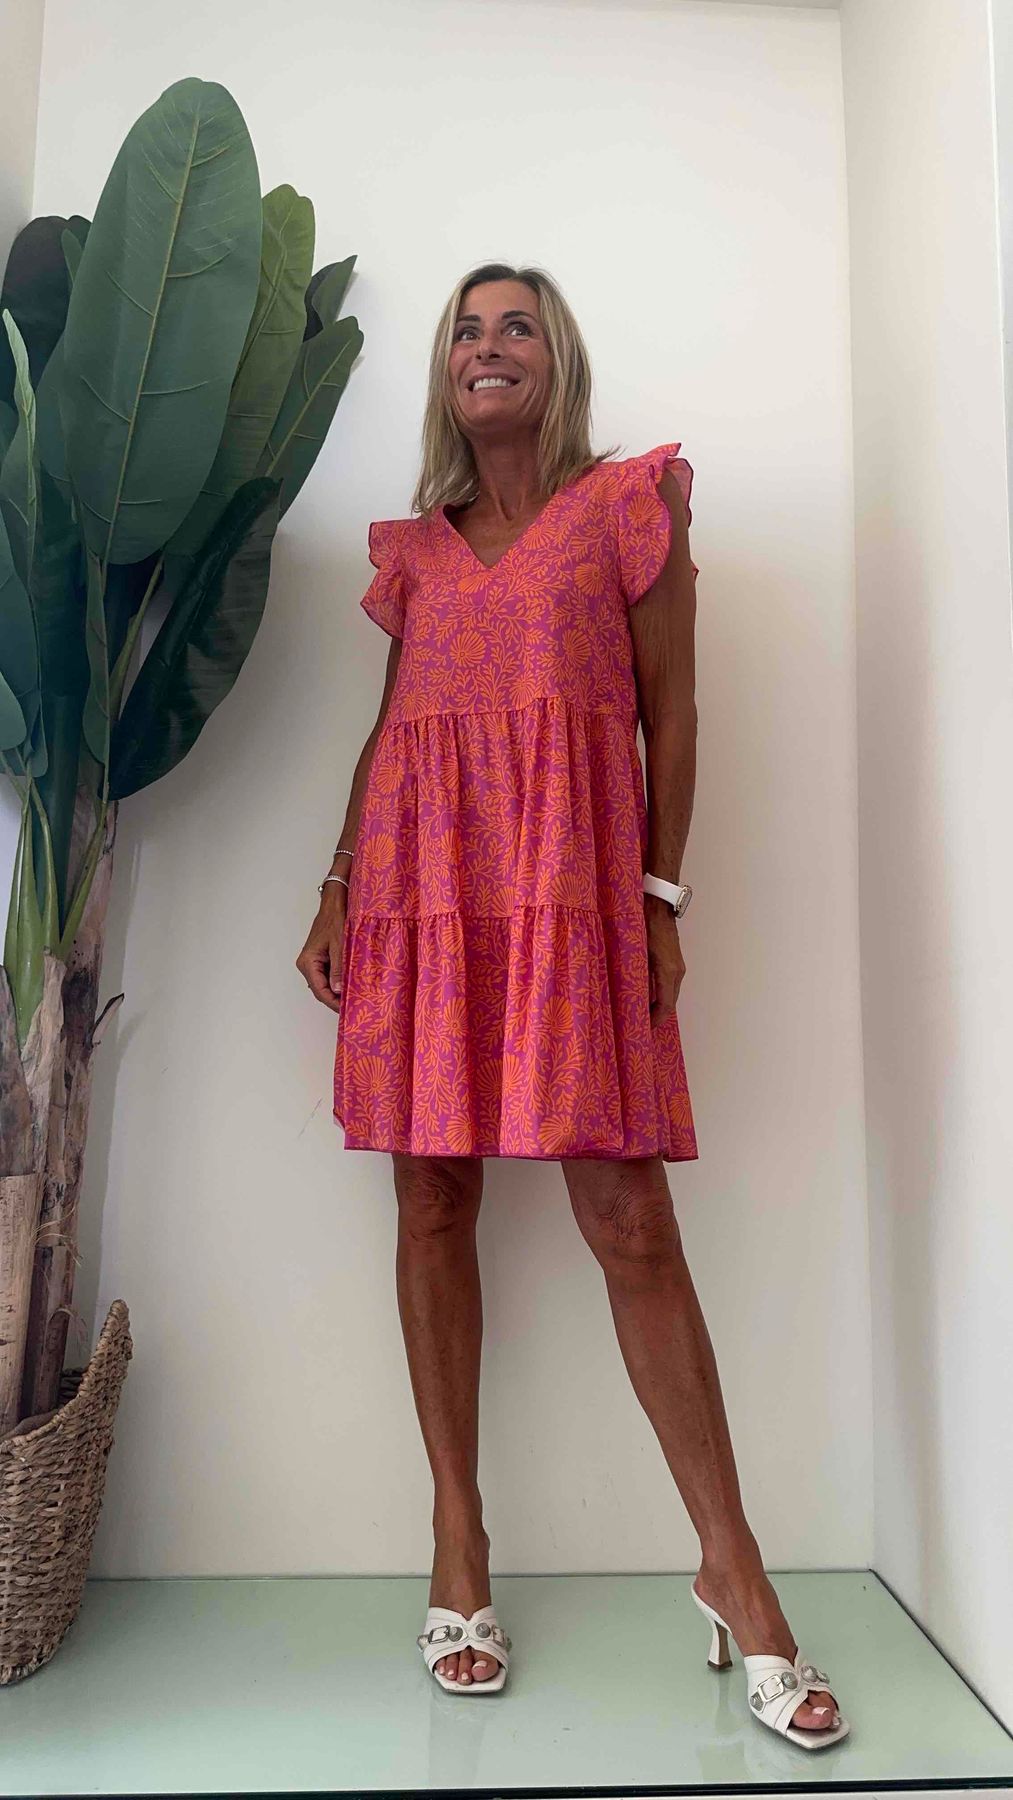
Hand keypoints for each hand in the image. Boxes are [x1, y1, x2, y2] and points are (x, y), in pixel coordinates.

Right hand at [296, 884, 346, 1013]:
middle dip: (337, 999)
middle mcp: (308, 963)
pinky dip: (339, 980)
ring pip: (326, 983)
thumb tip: (338, 990)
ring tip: (355, 997)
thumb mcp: (340, 945)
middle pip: (321, 989)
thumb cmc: (335, 918)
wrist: (335, 901)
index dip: (333, 1003)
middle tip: (354, 1006)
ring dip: (339, 990)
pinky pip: (329, 974)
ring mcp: (314, 961)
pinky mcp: (321, 957)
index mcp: (308, 962)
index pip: (320, 991)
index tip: (347, 1010)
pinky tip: (351, 983)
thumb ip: (338, 969)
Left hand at [644, 893, 684, 1022]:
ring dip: (658, 1005)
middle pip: (670, 1003)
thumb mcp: (635, 952)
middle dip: (656, 1016)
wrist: (658, 907)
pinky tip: (645, 995)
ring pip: (670, 994)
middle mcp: (677, 972)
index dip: (655, 1021)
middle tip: (640, 1024)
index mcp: (668, 972)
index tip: (643, 1029)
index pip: (666, 1006)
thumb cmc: (644, 926)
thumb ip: (633, 975)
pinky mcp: (674, 962)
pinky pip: (669, 984)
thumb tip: (626, 995)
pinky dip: (660, 994)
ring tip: (641, 1012)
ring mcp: (678, 967)